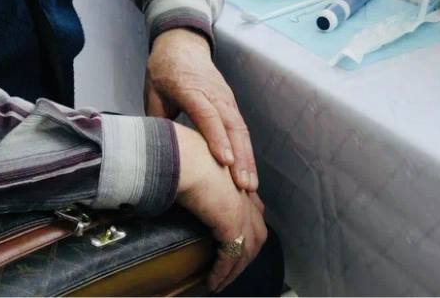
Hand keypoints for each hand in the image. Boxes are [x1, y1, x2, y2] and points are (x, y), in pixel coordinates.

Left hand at [145, 29, 257, 192]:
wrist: (182, 44)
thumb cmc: (164, 70)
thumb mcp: (153, 92)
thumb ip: (158, 122)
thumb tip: (157, 152)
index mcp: (191, 89)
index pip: (208, 115)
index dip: (217, 138)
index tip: (225, 161)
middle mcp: (215, 95)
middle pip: (232, 126)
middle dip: (240, 157)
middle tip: (244, 186)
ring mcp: (226, 99)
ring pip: (241, 130)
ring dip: (247, 158)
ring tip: (250, 186)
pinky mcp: (231, 104)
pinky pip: (241, 129)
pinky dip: (247, 151)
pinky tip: (248, 172)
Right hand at [175, 125, 267, 292]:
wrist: (185, 156)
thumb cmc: (184, 155)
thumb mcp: (196, 166)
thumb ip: (197, 179)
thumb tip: (182, 186)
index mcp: (240, 180)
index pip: (255, 210)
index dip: (249, 229)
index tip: (238, 243)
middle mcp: (247, 197)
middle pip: (258, 234)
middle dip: (247, 255)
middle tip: (232, 270)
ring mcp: (242, 211)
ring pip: (247, 250)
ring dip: (235, 271)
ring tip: (221, 283)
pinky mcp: (232, 225)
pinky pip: (231, 257)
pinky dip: (223, 273)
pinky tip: (213, 283)